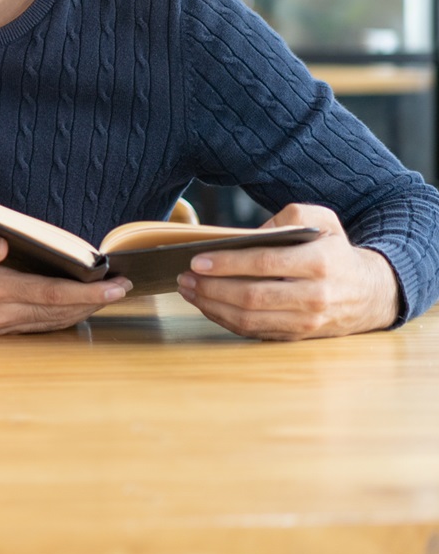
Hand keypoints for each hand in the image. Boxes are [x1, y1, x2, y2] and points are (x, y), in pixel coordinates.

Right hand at [0, 227, 130, 334]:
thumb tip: (0, 245)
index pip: (52, 294)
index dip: (89, 292)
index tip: (117, 284)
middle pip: (60, 311)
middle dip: (95, 301)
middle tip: (125, 287)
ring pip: (52, 321)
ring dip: (82, 310)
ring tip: (107, 295)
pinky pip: (37, 325)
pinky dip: (61, 315)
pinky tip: (74, 306)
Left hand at [176, 203, 398, 339]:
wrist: (370, 293)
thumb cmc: (335, 250)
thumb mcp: (323, 220)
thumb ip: (289, 217)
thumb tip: (248, 234)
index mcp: (320, 262)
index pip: (265, 263)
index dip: (228, 263)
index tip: (197, 260)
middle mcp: (315, 296)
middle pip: (252, 296)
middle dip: (211, 287)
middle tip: (184, 276)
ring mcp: (306, 321)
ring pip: (249, 319)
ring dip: (211, 305)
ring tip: (188, 289)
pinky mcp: (297, 336)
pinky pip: (254, 332)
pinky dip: (224, 319)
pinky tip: (207, 304)